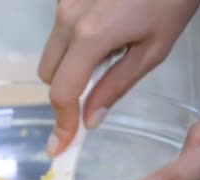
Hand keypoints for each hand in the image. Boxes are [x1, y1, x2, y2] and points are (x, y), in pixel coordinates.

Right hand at [38, 0, 199, 154]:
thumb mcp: (152, 50)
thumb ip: (116, 87)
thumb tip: (90, 119)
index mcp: (92, 35)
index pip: (63, 92)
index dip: (61, 122)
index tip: (61, 144)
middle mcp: (68, 18)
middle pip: (48, 75)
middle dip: (65, 92)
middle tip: (93, 96)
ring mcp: (64, 3)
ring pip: (50, 54)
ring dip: (69, 67)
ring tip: (108, 53)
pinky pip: (58, 33)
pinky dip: (73, 45)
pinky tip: (104, 33)